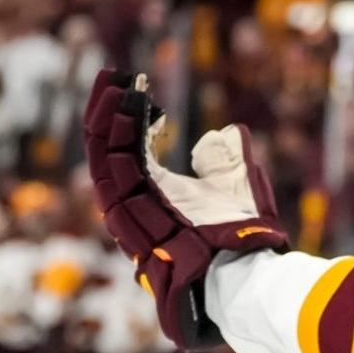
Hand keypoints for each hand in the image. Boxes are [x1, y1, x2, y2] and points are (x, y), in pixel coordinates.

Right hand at [83, 69, 287, 349]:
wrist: (248, 276)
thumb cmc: (245, 242)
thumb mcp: (239, 188)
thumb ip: (228, 161)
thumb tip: (227, 133)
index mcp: (156, 197)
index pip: (128, 154)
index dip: (130, 120)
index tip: (140, 87)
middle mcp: (137, 207)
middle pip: (107, 154)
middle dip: (107, 113)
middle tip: (112, 76)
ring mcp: (132, 216)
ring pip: (106, 162)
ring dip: (109, 121)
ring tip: (116, 86)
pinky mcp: (135, 222)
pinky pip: (117, 176)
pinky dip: (118, 141)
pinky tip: (128, 110)